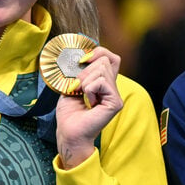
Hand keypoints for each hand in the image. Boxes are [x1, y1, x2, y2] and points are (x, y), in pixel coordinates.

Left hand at [55, 46, 123, 168]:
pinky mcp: (115, 102)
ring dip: (85, 81)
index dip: (98, 52)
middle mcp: (112, 88)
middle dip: (85, 72)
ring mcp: (115, 95)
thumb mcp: (72, 85)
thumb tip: (84, 56)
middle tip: (78, 89)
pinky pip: (101, 82)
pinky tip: (89, 102)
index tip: (82, 61)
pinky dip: (89, 89)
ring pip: (102, 69)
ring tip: (83, 96)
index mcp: (103, 83)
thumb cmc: (69, 114)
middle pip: (104, 60)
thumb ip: (81, 71)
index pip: (110, 57)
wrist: (68, 132)